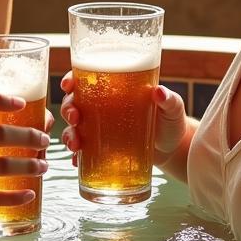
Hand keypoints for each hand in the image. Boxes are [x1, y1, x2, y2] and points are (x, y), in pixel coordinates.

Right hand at [60, 73, 187, 165]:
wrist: (173, 149)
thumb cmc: (171, 121)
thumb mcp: (172, 108)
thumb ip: (169, 100)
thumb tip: (159, 91)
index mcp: (114, 89)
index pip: (87, 78)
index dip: (71, 79)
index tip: (67, 85)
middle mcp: (102, 107)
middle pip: (74, 102)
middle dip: (68, 109)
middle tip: (75, 118)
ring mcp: (100, 129)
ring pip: (74, 127)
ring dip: (69, 134)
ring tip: (75, 145)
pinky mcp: (103, 148)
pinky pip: (83, 151)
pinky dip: (77, 156)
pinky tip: (77, 162)